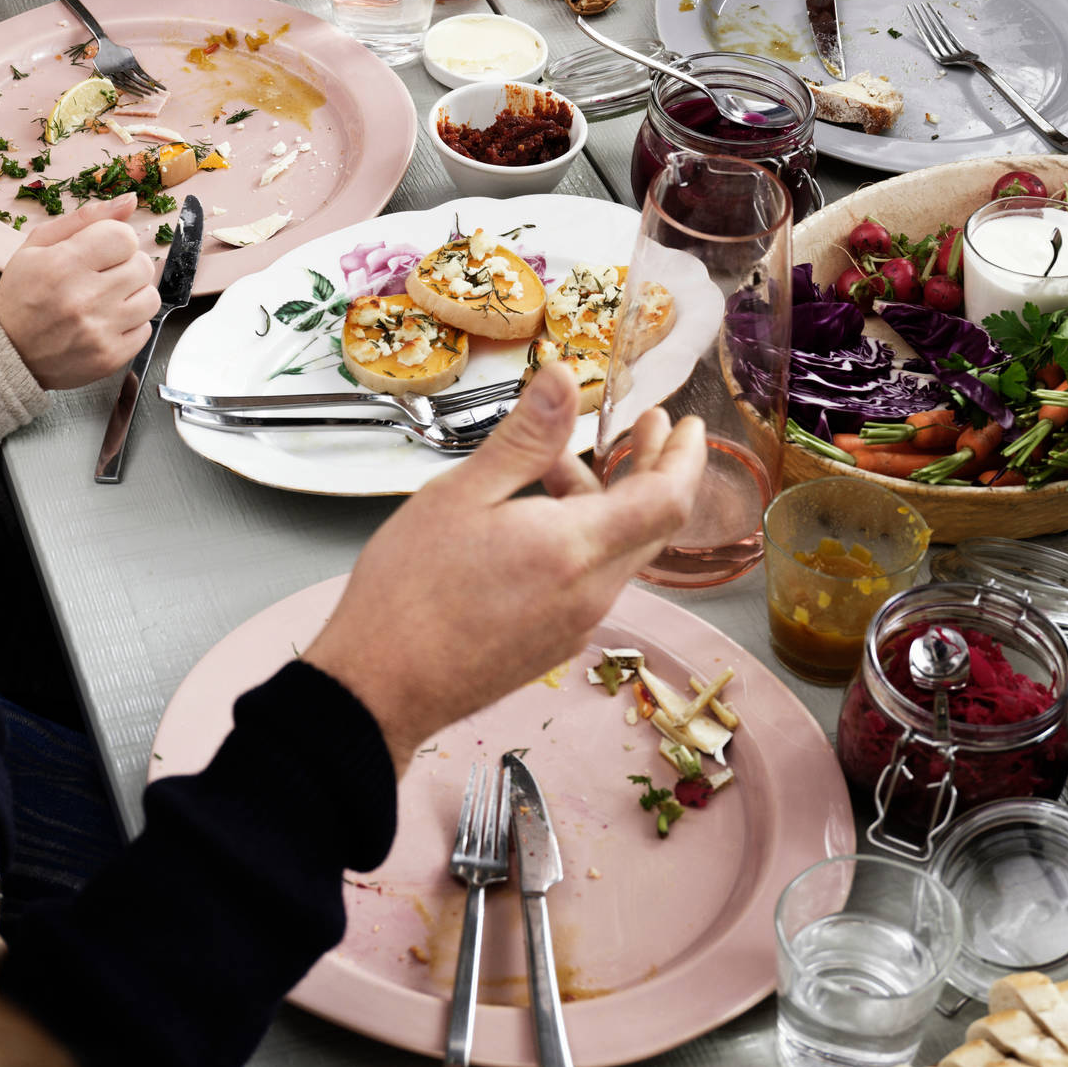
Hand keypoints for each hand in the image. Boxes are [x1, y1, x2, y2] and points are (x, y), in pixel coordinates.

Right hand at [0, 200, 161, 388]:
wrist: (6, 351)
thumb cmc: (21, 294)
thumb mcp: (38, 244)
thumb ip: (86, 218)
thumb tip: (130, 200)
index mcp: (63, 264)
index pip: (125, 237)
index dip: (116, 240)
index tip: (102, 251)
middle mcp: (83, 299)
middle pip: (142, 266)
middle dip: (126, 266)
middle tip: (102, 276)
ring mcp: (98, 331)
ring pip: (151, 298)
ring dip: (133, 295)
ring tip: (106, 299)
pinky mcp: (109, 358)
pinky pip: (146, 330)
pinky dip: (131, 324)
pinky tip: (106, 322)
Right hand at [303, 364, 706, 772]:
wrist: (379, 688)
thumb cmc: (409, 591)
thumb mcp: (461, 494)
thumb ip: (524, 437)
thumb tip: (563, 378)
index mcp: (573, 549)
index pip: (667, 500)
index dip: (685, 457)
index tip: (688, 425)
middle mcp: (589, 593)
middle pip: (651, 526)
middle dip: (654, 470)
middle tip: (645, 427)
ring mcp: (574, 625)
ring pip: (615, 553)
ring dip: (606, 503)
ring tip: (559, 464)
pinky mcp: (552, 644)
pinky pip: (590, 581)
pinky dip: (583, 539)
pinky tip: (536, 520)